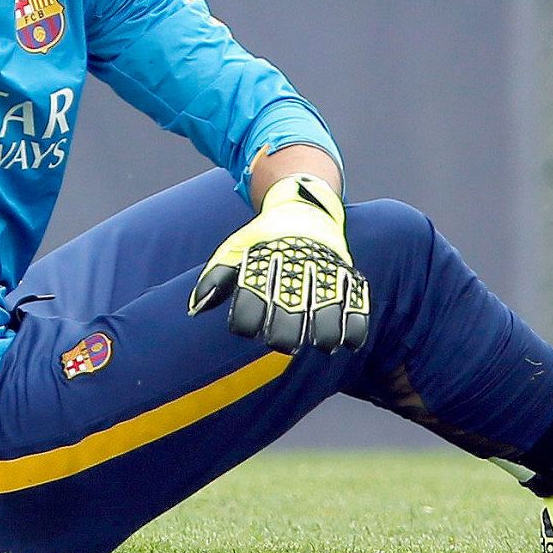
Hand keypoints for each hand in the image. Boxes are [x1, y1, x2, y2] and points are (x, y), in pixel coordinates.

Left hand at [188, 173, 369, 353]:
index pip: (253, 298)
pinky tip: (349, 342)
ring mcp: (325, 267)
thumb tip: (195, 309)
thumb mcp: (235, 250)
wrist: (302, 208)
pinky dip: (354, 324)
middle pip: (292, 308)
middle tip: (283, 344)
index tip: (247, 331)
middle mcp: (296, 264)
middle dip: (286, 333)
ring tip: (322, 345)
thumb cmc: (263, 239)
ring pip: (328, 307)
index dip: (248, 321)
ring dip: (326, 332)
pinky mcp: (346, 271)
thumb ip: (215, 279)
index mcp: (265, 259)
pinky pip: (356, 301)